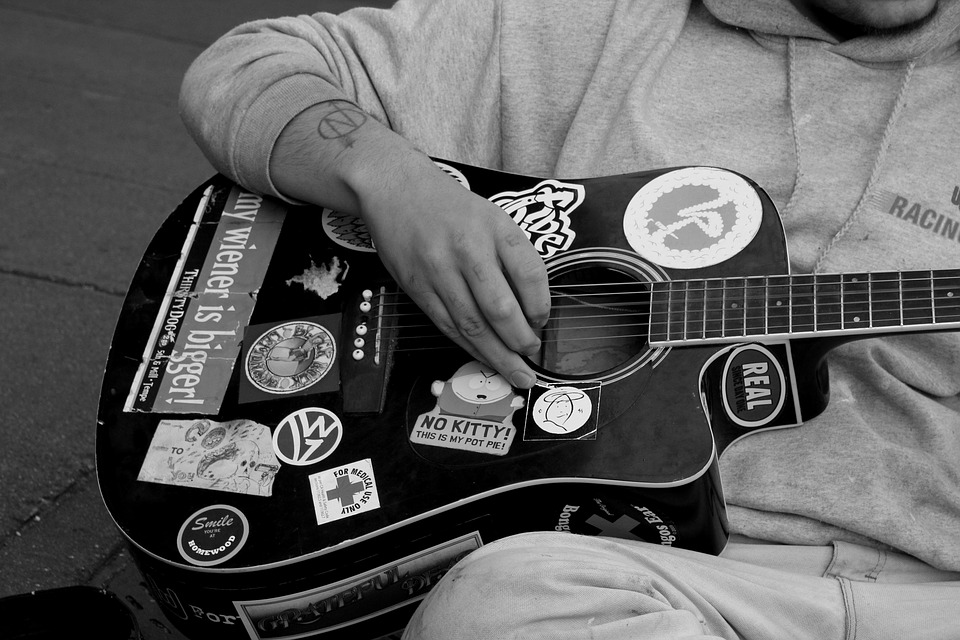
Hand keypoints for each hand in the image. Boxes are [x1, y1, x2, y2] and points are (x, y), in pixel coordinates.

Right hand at [358, 154, 548, 388]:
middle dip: (521, 341)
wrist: (395, 190)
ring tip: (516, 373)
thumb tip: (531, 308)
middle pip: (501, 308)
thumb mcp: (491, 216)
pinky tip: (484, 358)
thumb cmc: (451, 208)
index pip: (530, 275)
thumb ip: (512, 256)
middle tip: (532, 357)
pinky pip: (447, 325)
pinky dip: (469, 346)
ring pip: (473, 325)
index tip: (542, 323)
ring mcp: (439, 270)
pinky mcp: (417, 287)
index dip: (541, 307)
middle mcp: (468, 249)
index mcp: (496, 228)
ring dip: (497, 355)